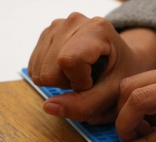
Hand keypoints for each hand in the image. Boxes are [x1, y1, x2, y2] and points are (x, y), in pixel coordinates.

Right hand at [28, 12, 155, 122]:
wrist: (121, 60)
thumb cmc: (120, 74)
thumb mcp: (111, 94)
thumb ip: (83, 105)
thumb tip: (48, 106)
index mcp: (97, 29)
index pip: (68, 61)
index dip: (78, 82)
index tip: (94, 83)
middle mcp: (74, 21)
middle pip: (49, 70)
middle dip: (67, 84)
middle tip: (88, 79)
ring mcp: (57, 26)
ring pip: (38, 70)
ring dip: (59, 80)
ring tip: (80, 74)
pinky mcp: (46, 34)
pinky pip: (34, 67)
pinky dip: (52, 76)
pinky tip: (70, 70)